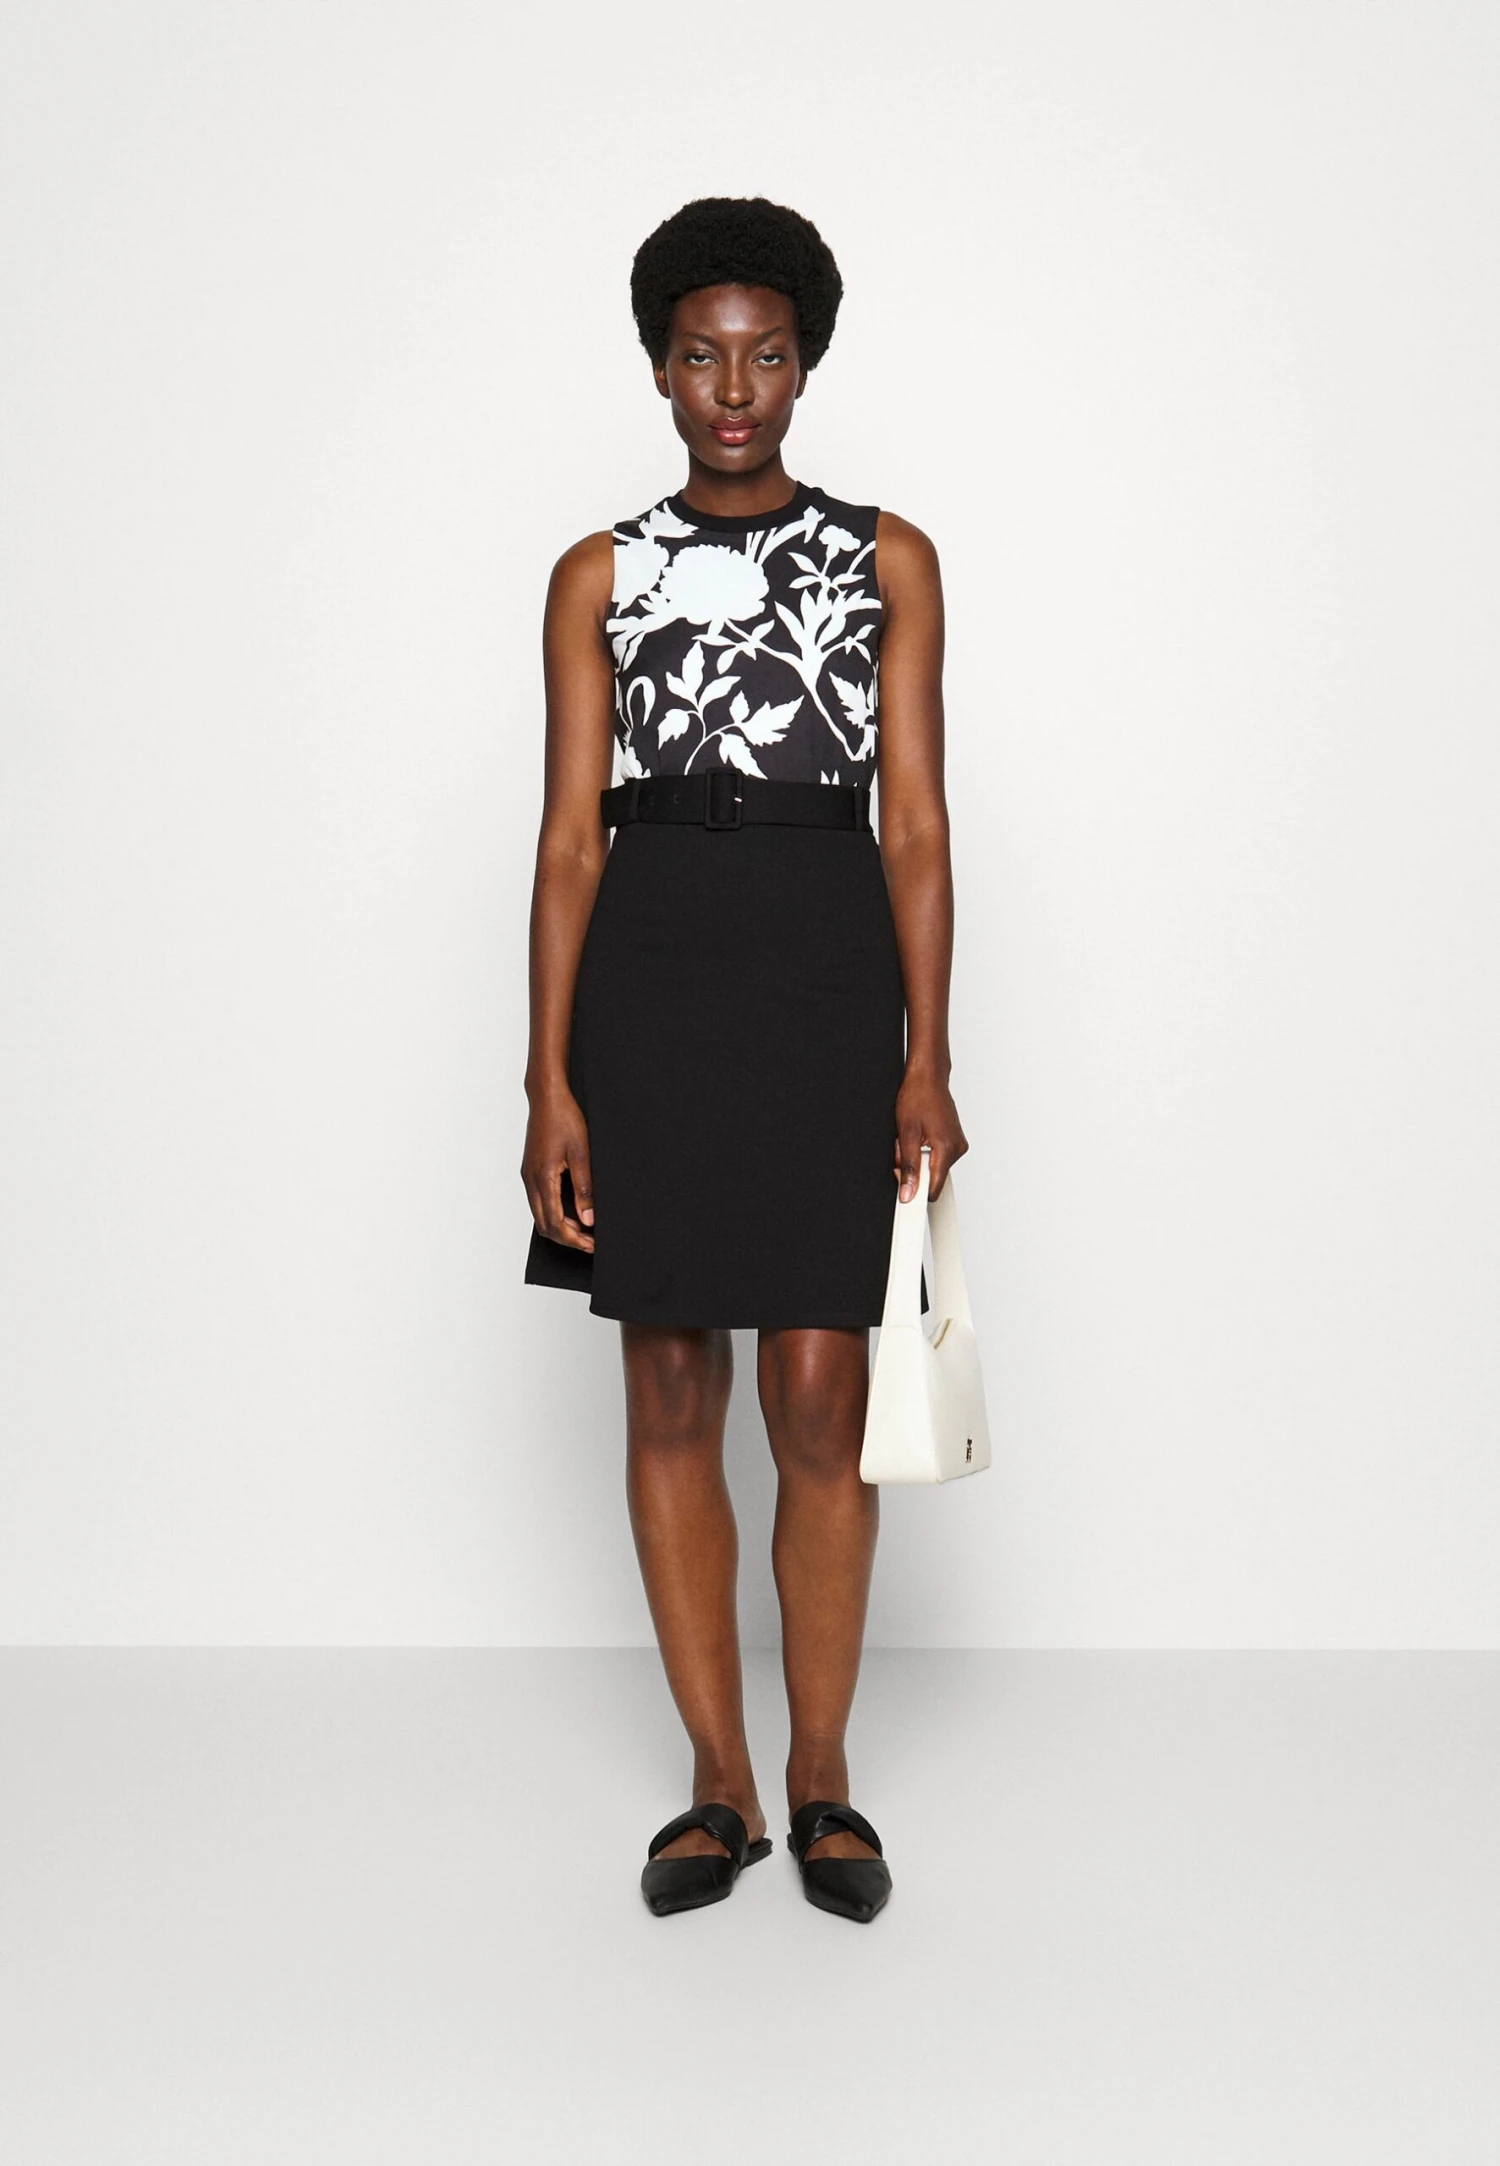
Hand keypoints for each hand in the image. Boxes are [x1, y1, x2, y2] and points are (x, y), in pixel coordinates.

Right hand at [522, 1083, 594, 1251]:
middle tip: (590, 1241)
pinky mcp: (530, 1170)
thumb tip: (588, 1219)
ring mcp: (528, 1175)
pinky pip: (538, 1201)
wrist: (547, 1097)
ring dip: (559, 1226)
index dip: (573, 1240)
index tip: (591, 1245)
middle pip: (544, 1225)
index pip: (554, 1224)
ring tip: (583, 1228)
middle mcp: (530, 1180)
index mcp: (543, 1178)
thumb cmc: (564, 1119)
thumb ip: (585, 1189)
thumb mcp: (582, 1154)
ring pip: (539, 1215)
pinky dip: (553, 1213)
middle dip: (566, 1238)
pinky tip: (571, 1210)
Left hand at [894, 1068, 967, 1201]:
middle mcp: (957, 1149)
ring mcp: (958, 1144)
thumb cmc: (918, 1097)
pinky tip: (920, 1134)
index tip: (905, 1194)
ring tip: (913, 1136)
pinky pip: (937, 1156)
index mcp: (947, 1150)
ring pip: (932, 1167)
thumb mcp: (906, 1134)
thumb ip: (909, 1167)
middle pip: (931, 1178)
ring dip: (918, 1158)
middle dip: (914, 1168)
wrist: (928, 1077)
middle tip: (905, 1147)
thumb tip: (908, 1192)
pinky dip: (925, 1151)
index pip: (933, 1189)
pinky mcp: (955, 1141)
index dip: (915, 1191)